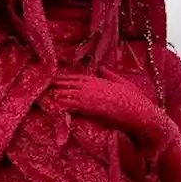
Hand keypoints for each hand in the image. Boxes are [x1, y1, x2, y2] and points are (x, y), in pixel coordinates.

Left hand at [47, 71, 173, 153]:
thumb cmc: (135, 100)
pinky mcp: (89, 106)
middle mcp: (91, 85)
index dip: (61, 78)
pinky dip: (60, 105)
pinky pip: (70, 105)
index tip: (51, 78)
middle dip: (53, 85)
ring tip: (39, 96)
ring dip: (53, 94)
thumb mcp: (122, 83)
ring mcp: (89, 95)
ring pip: (65, 93)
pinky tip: (51, 106)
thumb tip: (101, 67)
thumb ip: (110, 74)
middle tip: (38, 85)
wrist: (141, 113)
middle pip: (66, 83)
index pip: (74, 77)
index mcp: (97, 79)